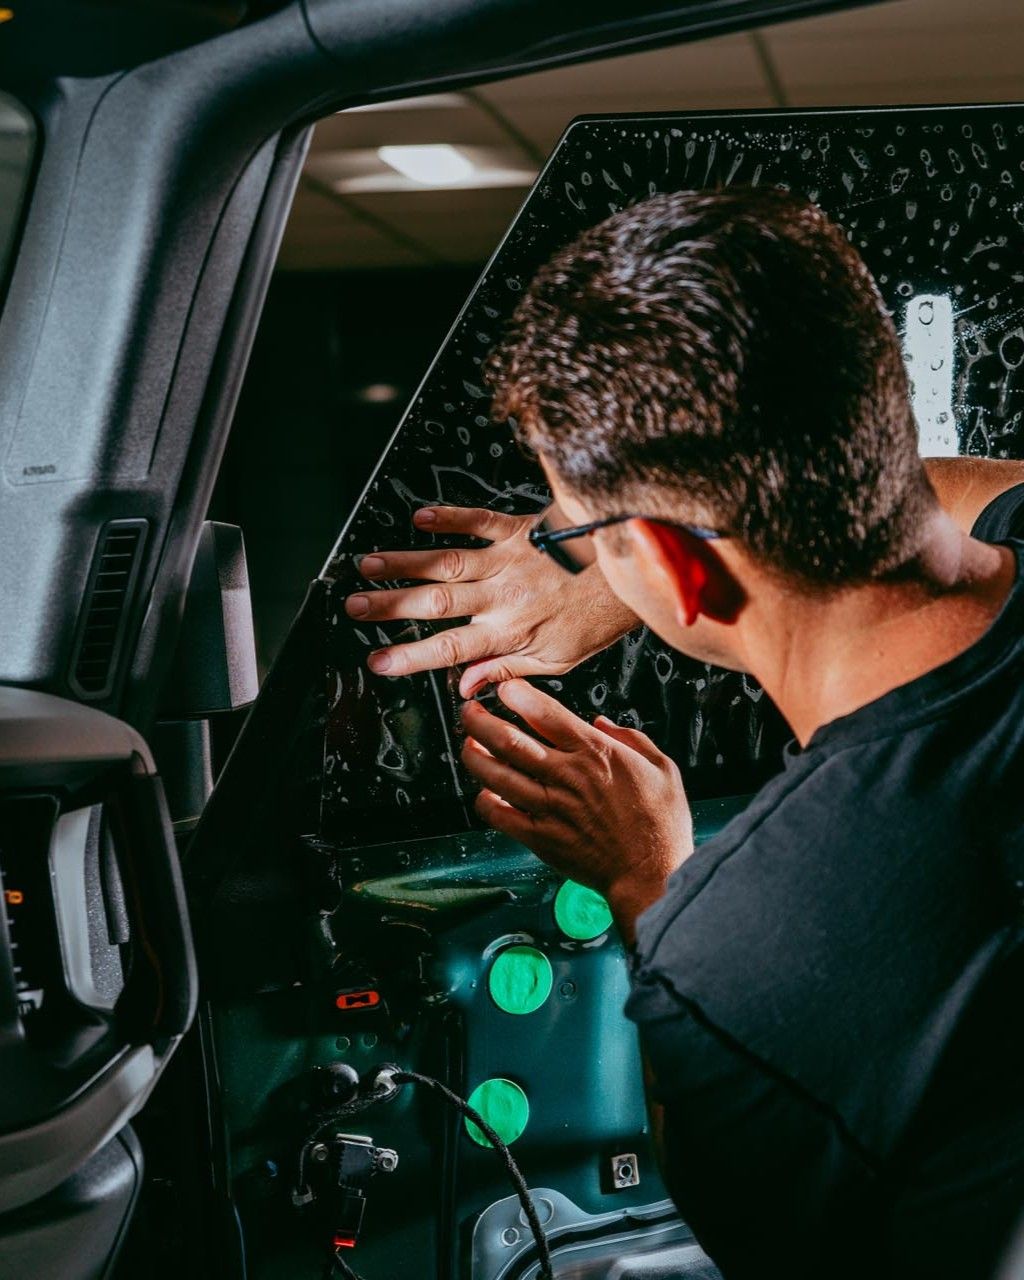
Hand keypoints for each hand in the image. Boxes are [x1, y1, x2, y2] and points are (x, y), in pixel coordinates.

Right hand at [345, 505, 637, 695]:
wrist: (632, 570)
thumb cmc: (597, 617)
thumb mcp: (558, 659)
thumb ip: (507, 670)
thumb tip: (466, 687)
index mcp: (511, 633)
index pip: (452, 648)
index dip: (411, 656)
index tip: (377, 661)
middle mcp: (503, 596)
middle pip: (437, 602)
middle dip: (390, 605)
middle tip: (353, 606)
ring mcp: (509, 559)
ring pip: (447, 561)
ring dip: (404, 563)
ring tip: (367, 566)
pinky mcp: (519, 529)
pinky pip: (477, 521)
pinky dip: (448, 517)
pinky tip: (419, 517)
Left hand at [461, 680, 692, 938]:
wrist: (651, 875)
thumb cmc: (660, 825)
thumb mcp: (663, 768)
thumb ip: (631, 739)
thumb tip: (601, 723)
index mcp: (596, 754)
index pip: (546, 714)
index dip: (518, 695)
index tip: (505, 688)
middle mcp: (568, 777)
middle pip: (509, 740)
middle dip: (480, 721)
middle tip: (469, 712)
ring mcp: (550, 808)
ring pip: (496, 774)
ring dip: (474, 755)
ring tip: (468, 745)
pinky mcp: (540, 838)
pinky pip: (499, 814)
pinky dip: (485, 799)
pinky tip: (485, 791)